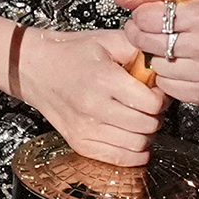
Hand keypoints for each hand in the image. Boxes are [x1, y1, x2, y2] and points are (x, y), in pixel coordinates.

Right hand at [15, 27, 167, 166]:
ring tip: (139, 118)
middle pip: (148, 125)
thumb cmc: (72, 53)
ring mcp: (86, 129)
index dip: (162, 97)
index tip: (156, 91)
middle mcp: (95, 108)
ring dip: (147, 134)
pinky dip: (134, 152)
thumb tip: (163, 63)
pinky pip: (120, 159)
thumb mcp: (107, 39)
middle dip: (156, 115)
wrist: (36, 68)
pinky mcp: (80, 143)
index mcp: (104, 80)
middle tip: (150, 104)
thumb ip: (138, 48)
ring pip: (138, 145)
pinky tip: (131, 135)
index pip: (152, 103)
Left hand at [116, 0, 198, 104]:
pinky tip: (178, 64)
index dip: (140, 16)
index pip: (148, 18)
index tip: (144, 16)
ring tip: (167, 48)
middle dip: (142, 37)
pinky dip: (167, 77)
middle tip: (147, 32)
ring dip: (155, 58)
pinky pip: (168, 88)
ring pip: (157, 68)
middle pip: (150, 44)